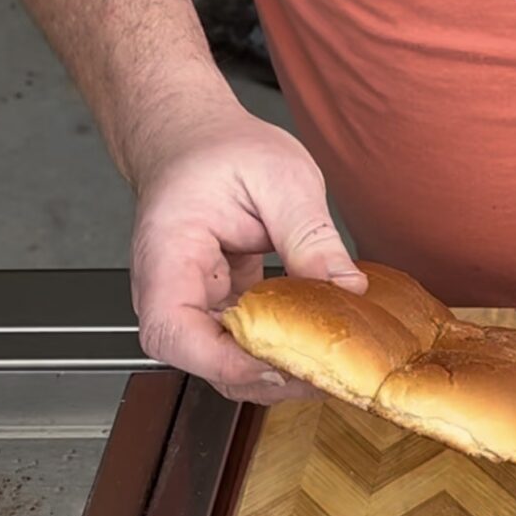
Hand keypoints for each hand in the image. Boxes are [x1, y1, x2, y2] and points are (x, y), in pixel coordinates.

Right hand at [130, 96, 365, 402]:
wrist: (194, 139)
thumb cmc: (219, 149)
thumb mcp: (280, 177)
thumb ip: (311, 235)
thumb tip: (347, 288)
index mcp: (168, 252)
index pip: (173, 331)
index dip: (223, 360)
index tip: (277, 362)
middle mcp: (169, 288)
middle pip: (200, 360)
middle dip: (261, 376)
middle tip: (322, 372)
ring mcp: (192, 303)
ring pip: (223, 362)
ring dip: (273, 372)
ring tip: (326, 366)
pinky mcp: (218, 308)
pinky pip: (242, 345)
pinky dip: (278, 353)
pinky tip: (315, 347)